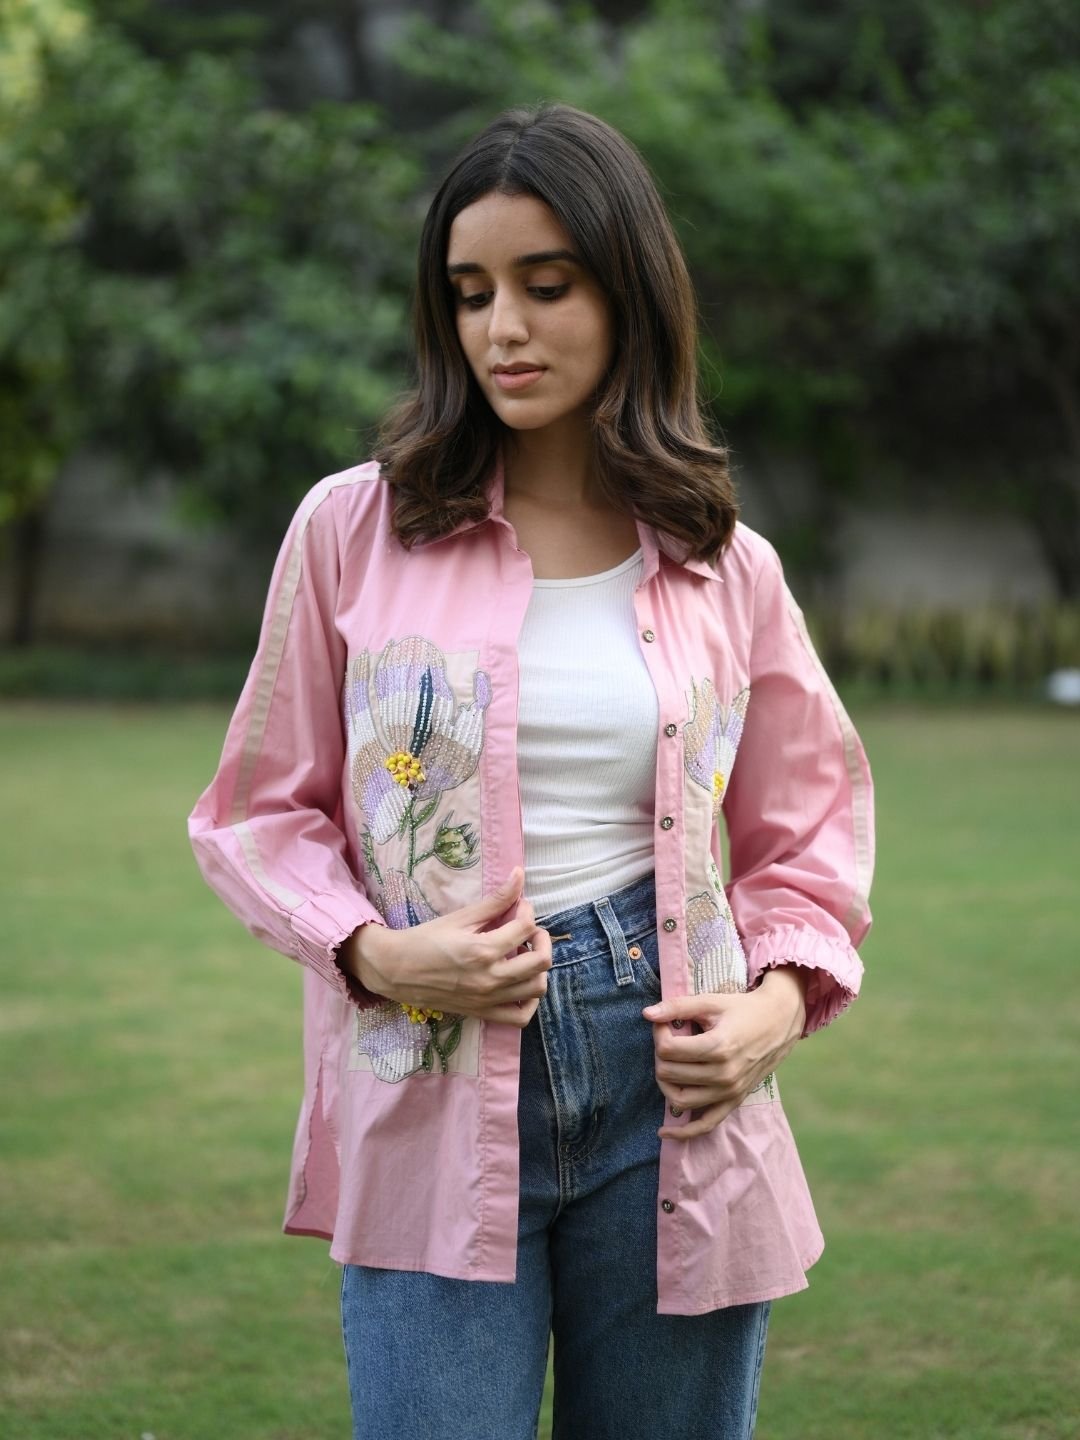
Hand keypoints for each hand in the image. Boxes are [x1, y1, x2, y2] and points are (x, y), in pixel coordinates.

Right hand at [340, 868, 551, 1028]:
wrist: (396, 970)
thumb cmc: (425, 939)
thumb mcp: (460, 917)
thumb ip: (495, 900)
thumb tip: (519, 874)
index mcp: (484, 950)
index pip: (526, 927)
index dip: (528, 910)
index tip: (519, 905)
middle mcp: (491, 978)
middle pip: (541, 961)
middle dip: (542, 939)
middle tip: (529, 930)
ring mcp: (488, 999)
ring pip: (537, 989)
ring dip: (539, 968)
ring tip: (524, 954)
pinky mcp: (483, 1012)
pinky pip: (521, 1017)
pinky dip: (529, 1002)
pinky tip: (520, 983)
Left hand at [642, 967, 807, 1139]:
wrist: (778, 1023)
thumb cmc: (743, 1009)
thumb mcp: (710, 1002)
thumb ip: (677, 1007)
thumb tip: (647, 1014)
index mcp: (718, 1047)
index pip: (668, 1050)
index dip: (658, 1035)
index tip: (664, 1025)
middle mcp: (724, 1074)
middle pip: (669, 1074)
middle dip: (660, 1055)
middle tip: (667, 1040)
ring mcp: (729, 1091)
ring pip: (680, 1099)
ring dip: (665, 1083)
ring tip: (668, 1064)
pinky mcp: (734, 1101)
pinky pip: (705, 1124)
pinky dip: (683, 1132)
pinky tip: (664, 1131)